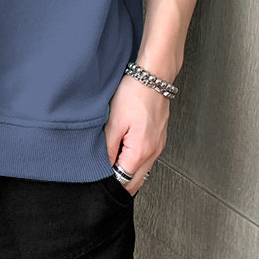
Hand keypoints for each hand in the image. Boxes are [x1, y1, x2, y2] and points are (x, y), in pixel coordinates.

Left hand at [105, 72, 169, 195]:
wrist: (153, 77)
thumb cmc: (135, 94)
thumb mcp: (114, 121)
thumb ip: (108, 148)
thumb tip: (104, 166)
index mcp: (141, 151)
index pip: (125, 181)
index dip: (110, 182)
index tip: (98, 178)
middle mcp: (153, 152)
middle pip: (136, 181)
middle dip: (120, 181)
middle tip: (103, 173)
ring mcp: (158, 145)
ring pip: (142, 170)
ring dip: (128, 170)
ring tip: (112, 160)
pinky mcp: (159, 137)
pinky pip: (147, 157)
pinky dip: (136, 160)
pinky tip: (125, 150)